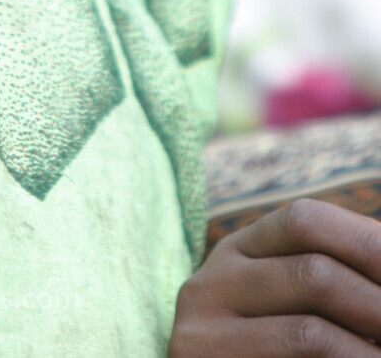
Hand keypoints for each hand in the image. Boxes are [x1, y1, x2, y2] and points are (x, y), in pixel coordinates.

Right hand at [169, 199, 380, 355]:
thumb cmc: (273, 356)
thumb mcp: (289, 307)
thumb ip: (335, 285)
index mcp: (237, 253)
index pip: (306, 221)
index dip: (366, 243)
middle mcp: (210, 285)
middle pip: (314, 275)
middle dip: (380, 303)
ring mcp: (201, 336)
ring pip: (311, 334)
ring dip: (369, 351)